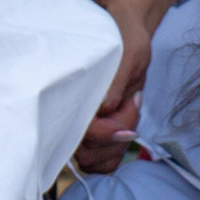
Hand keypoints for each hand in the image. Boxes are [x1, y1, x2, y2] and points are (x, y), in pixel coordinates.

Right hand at [75, 14, 148, 173]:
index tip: (130, 111)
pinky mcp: (91, 136)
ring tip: (127, 112)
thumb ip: (115, 83)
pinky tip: (125, 130)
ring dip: (116, 146)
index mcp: (71, 95)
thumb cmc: (124, 38)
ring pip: (93, 162)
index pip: (84, 134)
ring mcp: (78, 129)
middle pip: (88, 154)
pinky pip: (99, 164)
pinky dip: (115, 154)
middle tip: (130, 104)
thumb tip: (105, 107)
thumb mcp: (128, 55)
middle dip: (116, 137)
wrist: (126, 35)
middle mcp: (69, 115)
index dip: (109, 132)